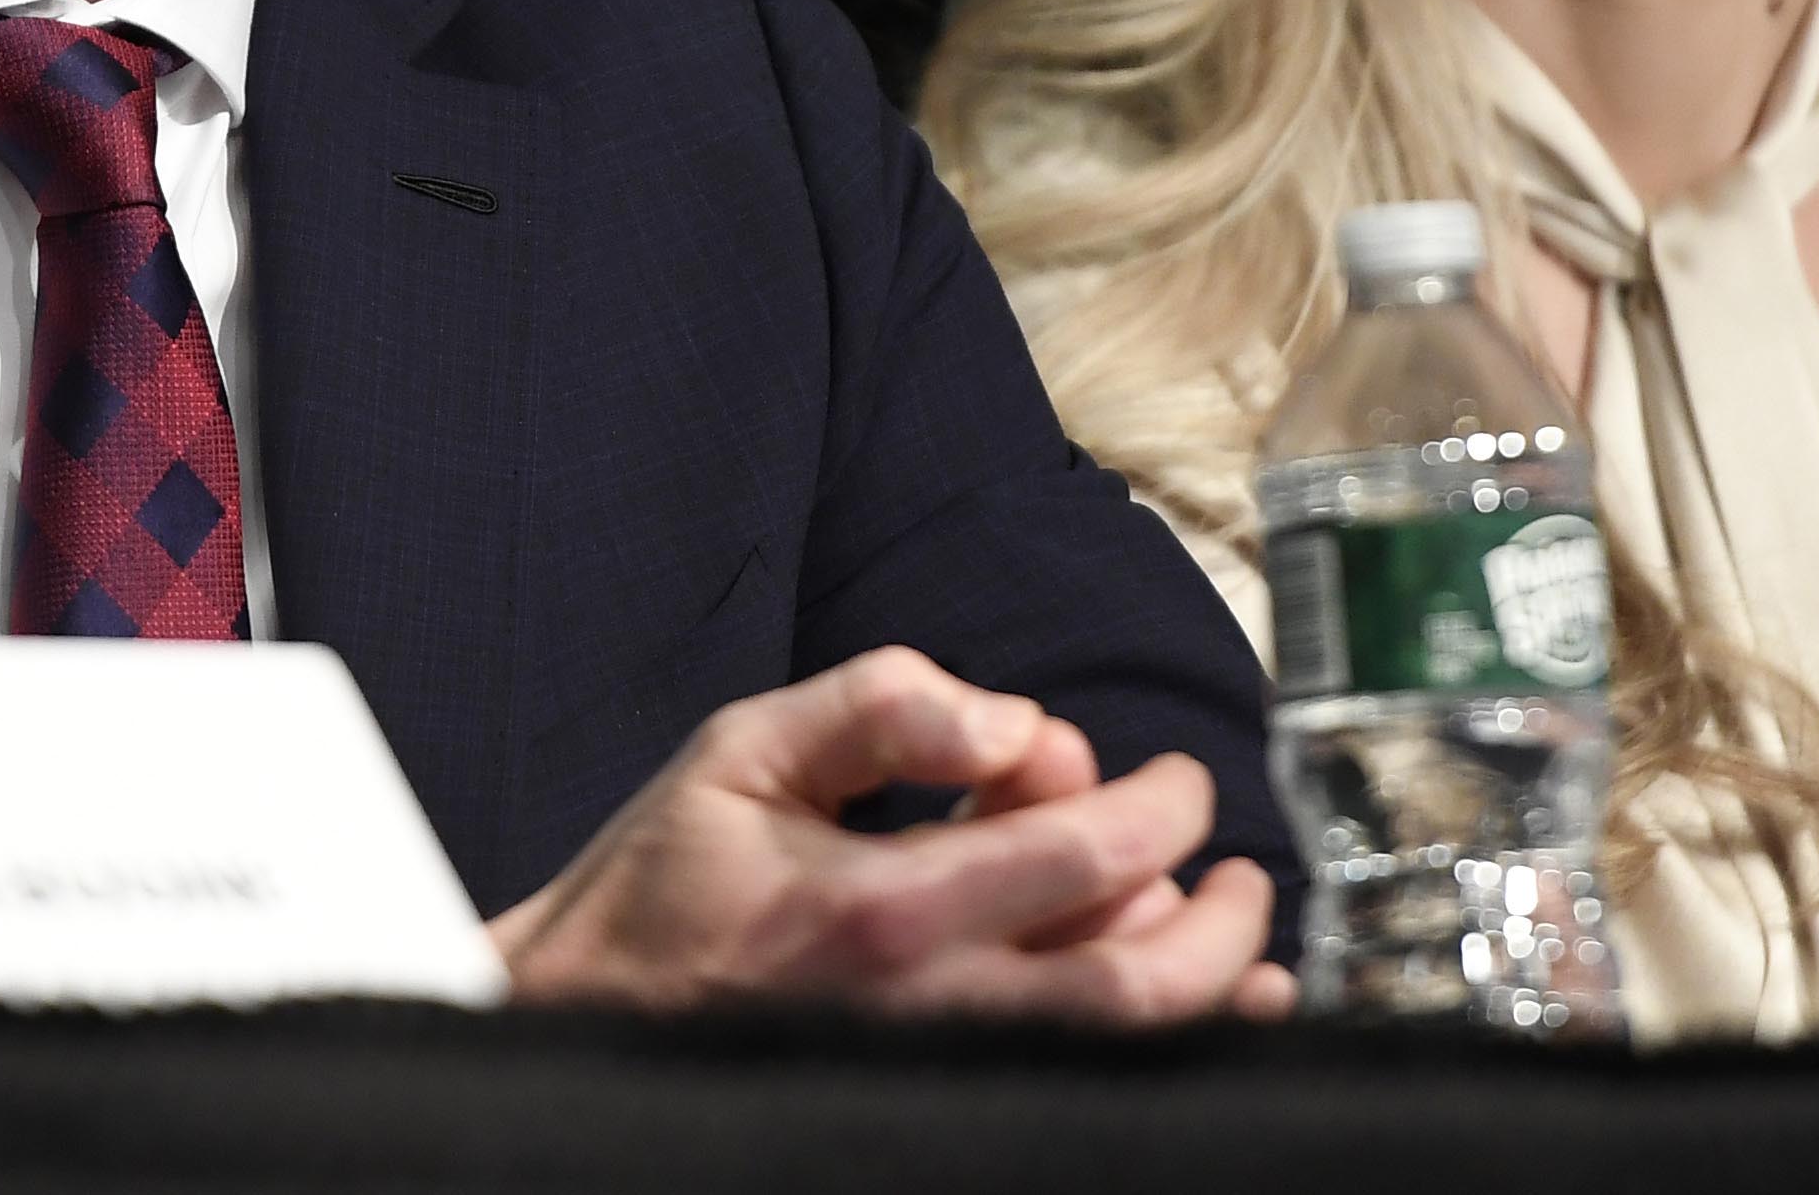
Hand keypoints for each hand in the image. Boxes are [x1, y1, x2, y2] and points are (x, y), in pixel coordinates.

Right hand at [485, 646, 1297, 1023]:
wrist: (580, 1022)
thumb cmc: (665, 883)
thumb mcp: (748, 748)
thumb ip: (884, 708)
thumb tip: (1012, 717)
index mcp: (876, 911)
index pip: (1081, 857)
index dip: (1159, 806)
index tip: (1172, 778)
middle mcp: (923, 1013)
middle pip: (1134, 988)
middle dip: (1217, 922)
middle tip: (1237, 870)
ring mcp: (935, 1079)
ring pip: (1119, 1060)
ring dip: (1206, 1000)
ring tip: (1239, 942)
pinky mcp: (935, 1110)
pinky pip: (1077, 1092)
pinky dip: (1157, 1060)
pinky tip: (1203, 1023)